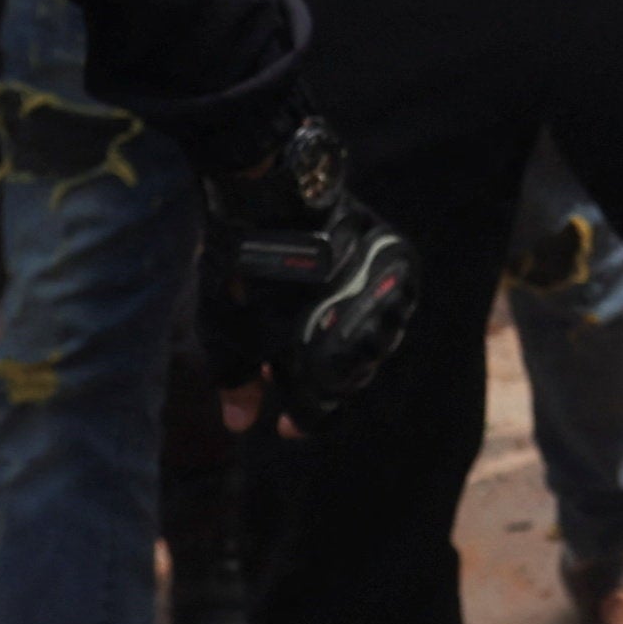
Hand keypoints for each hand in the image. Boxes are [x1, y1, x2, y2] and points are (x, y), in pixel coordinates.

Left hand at [201, 109, 420, 431]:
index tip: (285, 426)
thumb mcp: (226, 331)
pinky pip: (396, 299)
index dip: (303, 421)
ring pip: (380, 339)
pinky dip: (371, 308)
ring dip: (350, 344)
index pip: (323, 409)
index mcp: (324, 355)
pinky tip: (344, 306)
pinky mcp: (396, 258)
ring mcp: (387, 291)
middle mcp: (367, 328)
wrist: (269, 196)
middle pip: (355, 375)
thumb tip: (239, 425)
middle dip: (322, 381)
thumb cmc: (242, 267)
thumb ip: (236, 381)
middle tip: (293, 372)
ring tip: (317, 335)